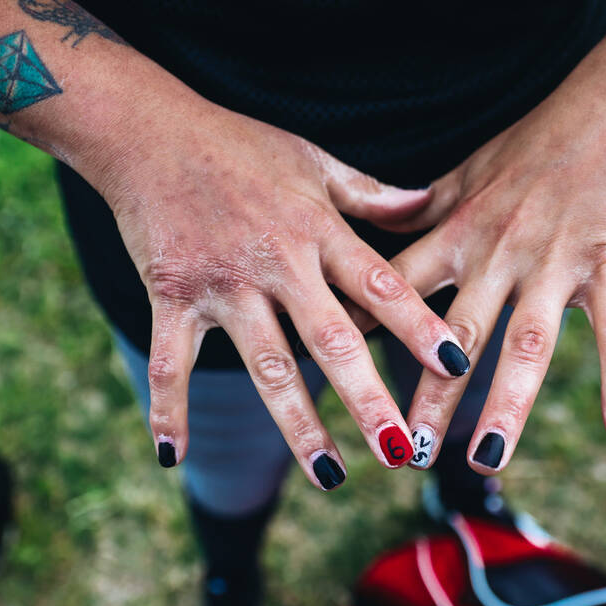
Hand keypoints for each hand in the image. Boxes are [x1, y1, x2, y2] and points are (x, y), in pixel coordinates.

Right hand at [93, 97, 469, 486]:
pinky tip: (173, 457)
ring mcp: (222, 284)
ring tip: (330, 475)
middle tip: (399, 451)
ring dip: (298, 424)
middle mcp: (276, 262)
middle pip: (332, 340)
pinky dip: (167, 409)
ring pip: (267, 365)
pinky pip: (170, 362)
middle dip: (368, 399)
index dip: (419, 324)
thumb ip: (369, 193)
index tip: (457, 365)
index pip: (381, 284)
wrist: (148, 131)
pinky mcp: (171, 296)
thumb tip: (426, 202)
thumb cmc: (238, 144)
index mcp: (317, 229)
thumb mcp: (312, 159)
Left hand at [377, 43, 605, 472]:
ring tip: (486, 457)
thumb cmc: (537, 140)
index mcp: (459, 231)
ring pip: (528, 341)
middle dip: (430, 394)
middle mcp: (499, 250)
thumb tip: (376, 232)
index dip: (362, 331)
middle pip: (456, 332)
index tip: (328, 376)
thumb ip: (424, 213)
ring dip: (507, 403)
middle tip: (404, 451)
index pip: (398, 288)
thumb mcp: (468, 173)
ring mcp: (555, 259)